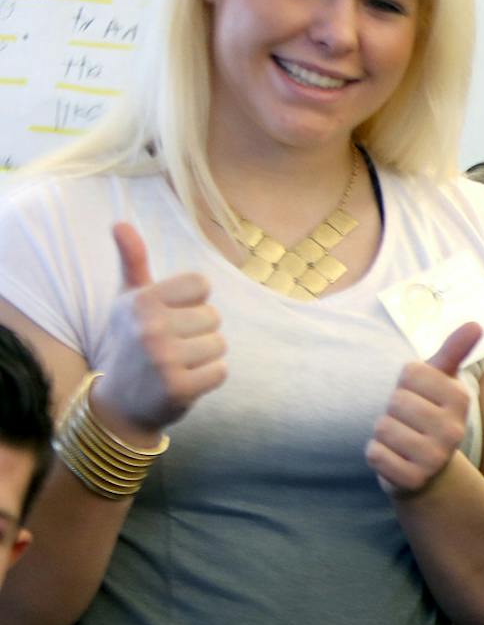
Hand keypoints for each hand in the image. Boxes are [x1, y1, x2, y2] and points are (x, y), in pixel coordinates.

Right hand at [91, 223, 226, 442]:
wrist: (121, 402)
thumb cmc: (132, 341)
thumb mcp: (129, 300)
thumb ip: (133, 261)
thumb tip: (120, 222)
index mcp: (141, 300)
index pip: (201, 284)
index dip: (193, 301)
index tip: (171, 315)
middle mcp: (150, 327)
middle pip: (214, 316)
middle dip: (198, 331)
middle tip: (171, 345)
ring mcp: (163, 359)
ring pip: (219, 344)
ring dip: (204, 356)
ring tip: (177, 363)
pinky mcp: (178, 388)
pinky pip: (221, 371)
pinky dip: (209, 377)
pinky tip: (184, 381)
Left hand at [368, 321, 480, 496]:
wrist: (428, 470)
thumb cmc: (428, 415)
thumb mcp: (441, 382)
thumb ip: (453, 351)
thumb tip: (476, 323)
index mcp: (460, 399)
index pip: (410, 373)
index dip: (406, 383)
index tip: (419, 397)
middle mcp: (453, 430)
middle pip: (395, 401)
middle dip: (393, 411)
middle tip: (409, 423)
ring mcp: (435, 458)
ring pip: (382, 427)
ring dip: (383, 434)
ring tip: (402, 441)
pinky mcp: (413, 479)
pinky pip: (375, 454)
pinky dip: (377, 455)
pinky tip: (395, 459)